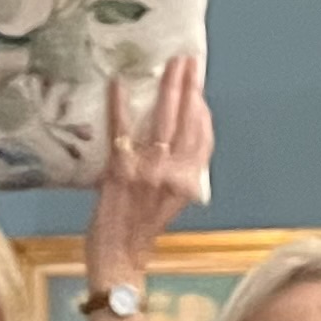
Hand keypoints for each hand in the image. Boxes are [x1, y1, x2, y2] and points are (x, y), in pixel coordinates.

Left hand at [84, 55, 213, 282]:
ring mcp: (147, 172)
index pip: (202, 139)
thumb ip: (178, 175)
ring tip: (169, 64)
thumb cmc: (140, 234)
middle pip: (188, 122)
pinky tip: (117, 83)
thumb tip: (176, 141)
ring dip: (167, 88)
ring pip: (163, 121)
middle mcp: (172, 175)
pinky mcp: (119, 171)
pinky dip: (120, 105)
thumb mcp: (170, 204)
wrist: (118, 259)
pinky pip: (121, 130)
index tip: (199, 89)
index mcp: (188, 183)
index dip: (202, 112)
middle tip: (189, 61)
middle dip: (190, 87)